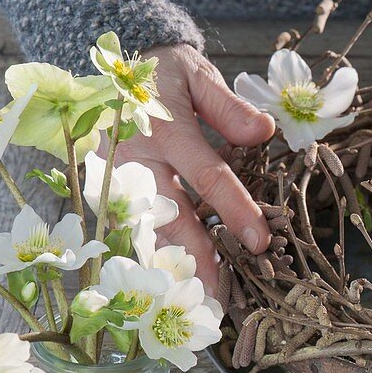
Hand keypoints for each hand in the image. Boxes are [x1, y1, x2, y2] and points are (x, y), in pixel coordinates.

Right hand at [115, 44, 275, 291]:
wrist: (113, 71)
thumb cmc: (165, 76)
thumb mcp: (197, 77)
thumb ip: (227, 107)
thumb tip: (263, 131)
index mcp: (163, 130)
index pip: (207, 175)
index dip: (234, 209)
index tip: (260, 240)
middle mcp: (135, 161)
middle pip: (170, 216)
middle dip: (197, 257)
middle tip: (221, 295)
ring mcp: (116, 181)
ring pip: (146, 232)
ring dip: (172, 268)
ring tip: (199, 301)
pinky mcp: (108, 193)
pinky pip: (131, 231)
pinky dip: (152, 259)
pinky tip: (171, 286)